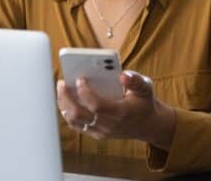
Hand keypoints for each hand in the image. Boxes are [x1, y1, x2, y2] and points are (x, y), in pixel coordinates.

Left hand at [56, 70, 175, 149]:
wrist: (149, 125)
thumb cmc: (144, 103)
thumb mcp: (146, 87)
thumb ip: (135, 80)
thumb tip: (122, 75)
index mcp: (120, 113)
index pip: (96, 105)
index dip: (84, 92)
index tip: (79, 78)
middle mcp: (109, 125)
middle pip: (78, 115)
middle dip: (66, 98)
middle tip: (61, 82)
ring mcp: (101, 132)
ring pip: (74, 121)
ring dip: (64, 105)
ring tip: (61, 89)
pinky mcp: (97, 135)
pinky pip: (76, 125)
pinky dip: (68, 112)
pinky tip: (66, 100)